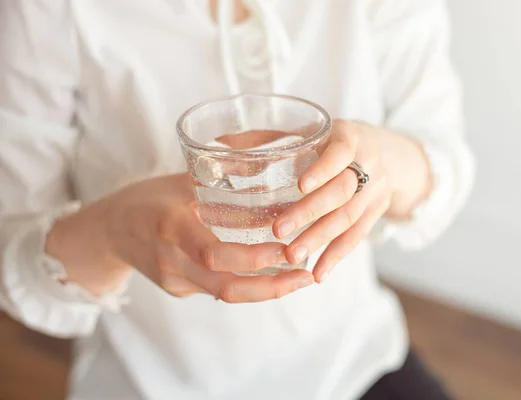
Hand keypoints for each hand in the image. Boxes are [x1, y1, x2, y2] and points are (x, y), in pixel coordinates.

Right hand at [47, 174, 313, 301]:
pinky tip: (274, 275)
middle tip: (307, 274)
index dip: (254, 258)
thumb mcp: (181, 180)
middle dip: (272, 286)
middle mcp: (172, 261)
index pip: (215, 254)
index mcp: (170, 227)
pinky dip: (249, 286)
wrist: (107, 231)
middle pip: (227, 287)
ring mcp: (174, 280)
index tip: (287, 248)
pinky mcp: (179, 289)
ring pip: (227, 295)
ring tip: (301, 279)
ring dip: (267, 291)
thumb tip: (270, 158)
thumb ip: (222, 174)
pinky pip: (218, 292)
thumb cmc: (148, 198)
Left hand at [273, 120, 394, 282]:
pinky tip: (319, 273)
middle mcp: (368, 164)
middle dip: (310, 212)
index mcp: (349, 138)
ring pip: (349, 218)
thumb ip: (271, 138)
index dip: (322, 170)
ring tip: (292, 256)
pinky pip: (357, 237)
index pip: (340, 154)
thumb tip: (219, 145)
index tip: (300, 186)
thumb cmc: (336, 140)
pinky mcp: (375, 213)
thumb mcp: (312, 130)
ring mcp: (375, 191)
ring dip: (320, 239)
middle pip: (342, 192)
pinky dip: (337, 256)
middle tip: (279, 230)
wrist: (390, 154)